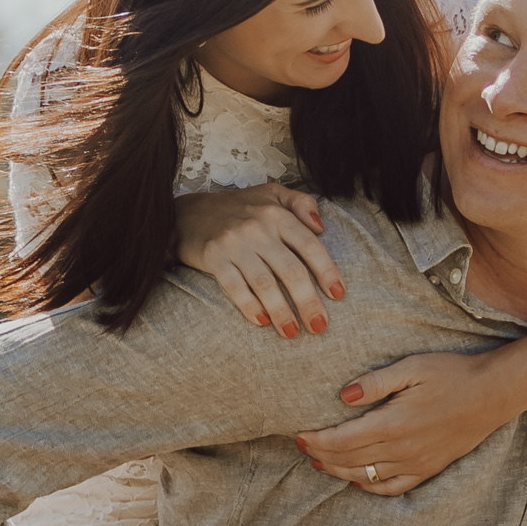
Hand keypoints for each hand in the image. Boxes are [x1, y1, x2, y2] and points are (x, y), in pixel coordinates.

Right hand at [175, 185, 346, 338]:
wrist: (188, 214)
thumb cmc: (239, 209)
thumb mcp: (272, 193)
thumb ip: (301, 203)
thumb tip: (321, 227)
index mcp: (276, 213)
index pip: (309, 245)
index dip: (327, 271)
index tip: (339, 294)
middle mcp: (257, 227)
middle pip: (290, 270)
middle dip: (308, 302)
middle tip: (319, 326)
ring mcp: (234, 242)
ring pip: (264, 283)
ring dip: (281, 311)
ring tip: (292, 332)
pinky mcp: (213, 257)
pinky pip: (234, 286)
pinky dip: (249, 306)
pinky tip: (261, 321)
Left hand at [298, 350, 512, 495]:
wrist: (493, 393)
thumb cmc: (452, 373)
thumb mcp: (412, 368)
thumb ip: (374, 383)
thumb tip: (342, 396)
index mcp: (394, 423)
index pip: (342, 440)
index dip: (316, 440)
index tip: (298, 434)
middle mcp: (402, 449)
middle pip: (349, 460)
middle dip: (321, 454)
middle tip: (301, 446)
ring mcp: (416, 463)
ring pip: (366, 477)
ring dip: (338, 471)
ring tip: (320, 462)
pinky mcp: (429, 469)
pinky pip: (393, 487)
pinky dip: (370, 486)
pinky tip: (357, 479)